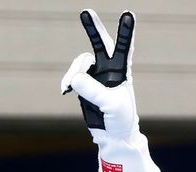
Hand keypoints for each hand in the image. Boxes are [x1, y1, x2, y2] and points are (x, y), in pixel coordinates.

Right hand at [61, 10, 138, 139]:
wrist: (113, 135)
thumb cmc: (121, 119)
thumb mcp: (111, 106)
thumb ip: (95, 91)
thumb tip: (75, 78)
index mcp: (122, 72)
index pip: (124, 48)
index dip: (126, 32)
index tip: (129, 14)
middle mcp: (108, 70)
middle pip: (100, 44)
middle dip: (94, 28)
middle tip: (86, 12)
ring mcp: (95, 76)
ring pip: (80, 63)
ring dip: (74, 73)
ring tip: (70, 88)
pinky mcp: (84, 85)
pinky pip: (72, 76)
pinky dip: (68, 82)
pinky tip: (66, 91)